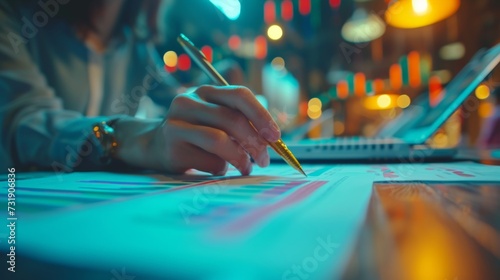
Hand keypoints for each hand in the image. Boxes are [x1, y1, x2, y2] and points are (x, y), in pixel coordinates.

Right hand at [115, 85, 280, 175]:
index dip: (261, 115)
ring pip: (219, 140)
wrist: (155, 145)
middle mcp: (188, 102)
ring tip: (246, 167)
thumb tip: (273, 139)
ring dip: (240, 158)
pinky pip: (209, 162)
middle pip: (231, 119)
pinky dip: (222, 168)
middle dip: (255, 142)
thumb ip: (241, 122)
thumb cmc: (198, 132)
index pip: (239, 95)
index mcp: (206, 91)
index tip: (276, 136)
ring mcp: (176, 125)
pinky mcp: (172, 149)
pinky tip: (220, 168)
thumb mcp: (217, 118)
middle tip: (264, 159)